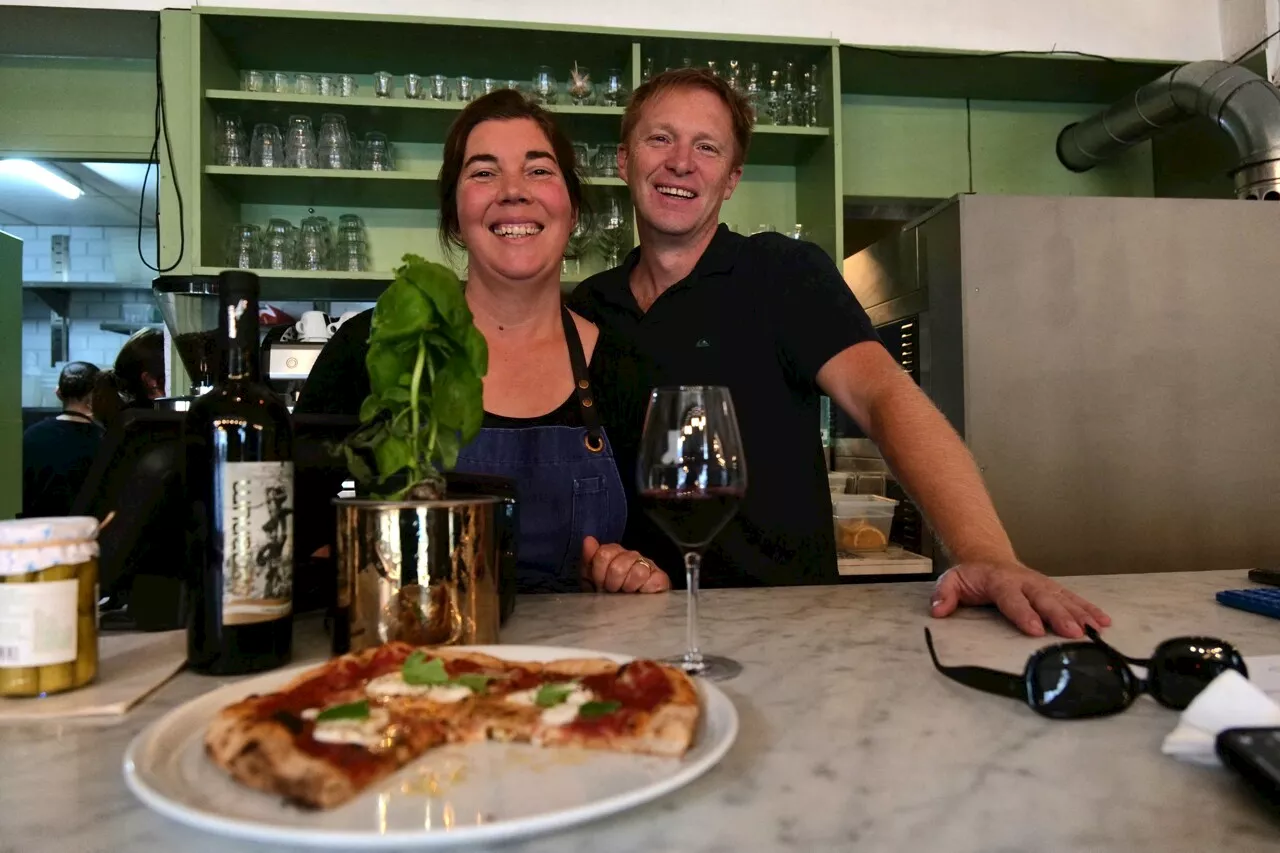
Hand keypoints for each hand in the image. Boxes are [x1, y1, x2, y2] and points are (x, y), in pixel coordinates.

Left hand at [581, 536, 670, 593]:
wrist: (630, 615)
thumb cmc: (609, 597)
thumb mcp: (591, 581)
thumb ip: (588, 560)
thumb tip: (588, 540)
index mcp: (614, 554)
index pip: (604, 554)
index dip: (599, 574)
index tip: (599, 585)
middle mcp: (631, 556)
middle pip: (618, 565)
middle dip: (612, 583)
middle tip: (613, 591)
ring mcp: (647, 565)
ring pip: (637, 571)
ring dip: (629, 587)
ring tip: (627, 594)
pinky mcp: (661, 578)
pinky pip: (652, 579)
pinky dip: (644, 589)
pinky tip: (640, 594)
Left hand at [930, 561, 1111, 638]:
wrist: (989, 558)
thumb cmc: (973, 576)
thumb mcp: (951, 580)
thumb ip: (944, 594)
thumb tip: (938, 609)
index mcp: (1000, 581)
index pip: (1012, 598)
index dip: (1023, 613)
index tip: (1035, 629)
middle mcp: (1026, 582)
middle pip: (1045, 599)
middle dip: (1060, 616)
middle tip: (1073, 633)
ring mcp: (1042, 585)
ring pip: (1064, 599)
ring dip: (1081, 614)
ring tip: (1096, 631)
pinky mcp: (1054, 590)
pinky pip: (1074, 599)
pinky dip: (1089, 610)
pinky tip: (1103, 623)